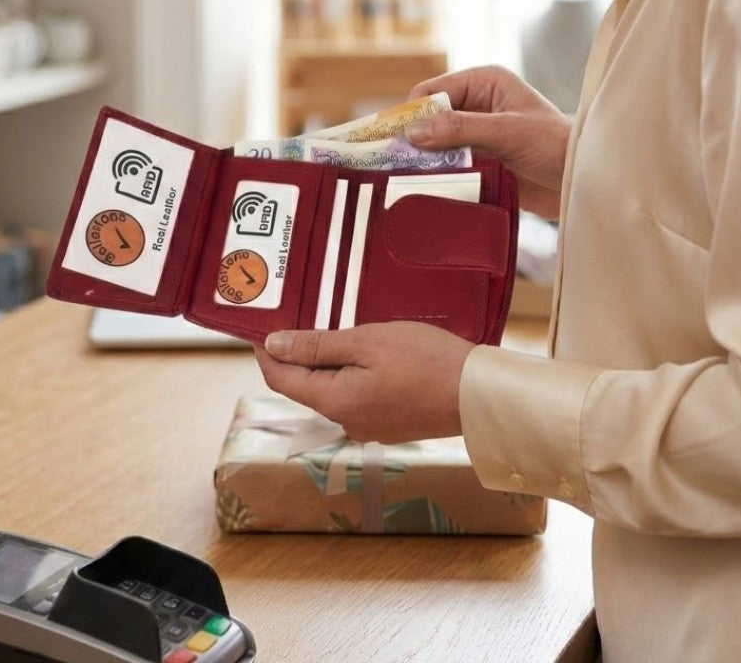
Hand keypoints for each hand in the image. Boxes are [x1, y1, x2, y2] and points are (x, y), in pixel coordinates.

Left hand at [254, 323, 475, 443]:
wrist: (479, 394)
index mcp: (335, 402)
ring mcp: (369, 425)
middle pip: (305, 385)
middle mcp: (346, 421)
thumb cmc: (426, 361)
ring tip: (331, 326)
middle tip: (297, 315)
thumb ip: (316, 345)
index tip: (260, 323)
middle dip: (295, 353)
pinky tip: (362, 350)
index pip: (281, 378)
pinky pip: (355, 395)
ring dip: (325, 361)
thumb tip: (272, 345)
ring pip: (331, 389)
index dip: (266, 350)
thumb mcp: (366, 342)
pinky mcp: (389, 422)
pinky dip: (349, 372)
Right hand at [406, 66, 571, 219]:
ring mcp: (476, 133)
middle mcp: (476, 103)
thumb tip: (412, 131)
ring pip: (435, 143)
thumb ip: (460, 129)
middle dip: (416, 139)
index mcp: (484, 82)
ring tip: (412, 177)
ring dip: (426, 159)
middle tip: (397, 162)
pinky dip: (438, 173)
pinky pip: (447, 163)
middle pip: (429, 118)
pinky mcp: (478, 159)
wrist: (582, 182)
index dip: (413, 113)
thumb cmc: (555, 146)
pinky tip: (429, 185)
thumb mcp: (507, 132)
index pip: (433, 91)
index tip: (395, 139)